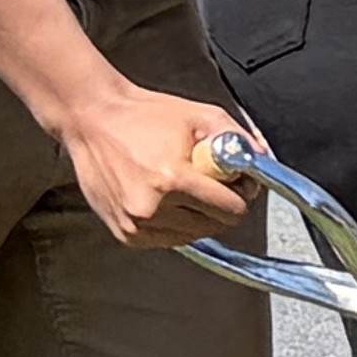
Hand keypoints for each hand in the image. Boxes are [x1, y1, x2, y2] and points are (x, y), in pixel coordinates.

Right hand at [62, 83, 253, 249]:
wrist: (92, 120)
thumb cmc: (143, 116)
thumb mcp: (201, 116)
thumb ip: (239, 140)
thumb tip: (264, 161)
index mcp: (172, 180)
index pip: (231, 210)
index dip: (241, 194)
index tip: (236, 182)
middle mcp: (151, 209)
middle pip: (215, 226)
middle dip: (221, 204)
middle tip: (209, 180)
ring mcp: (135, 225)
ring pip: (193, 237)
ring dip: (197, 216)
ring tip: (183, 186)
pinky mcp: (124, 234)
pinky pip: (168, 240)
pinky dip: (175, 224)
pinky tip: (165, 198)